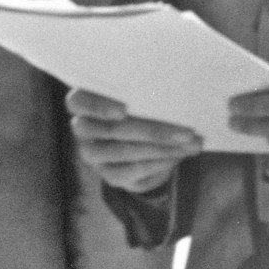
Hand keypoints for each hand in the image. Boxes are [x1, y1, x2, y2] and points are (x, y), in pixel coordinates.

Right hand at [68, 88, 202, 198]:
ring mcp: (93, 154)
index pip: (78, 102)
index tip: (123, 110)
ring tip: (191, 144)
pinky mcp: (108, 174)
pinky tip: (177, 156)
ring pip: (122, 151)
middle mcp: (82, 128)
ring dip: (162, 148)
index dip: (97, 106)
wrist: (146, 142)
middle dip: (152, 131)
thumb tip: (180, 96)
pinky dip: (157, 163)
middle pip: (109, 129)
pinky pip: (131, 171)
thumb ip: (147, 93)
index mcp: (84, 102)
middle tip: (187, 131)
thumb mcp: (141, 96)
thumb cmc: (143, 108)